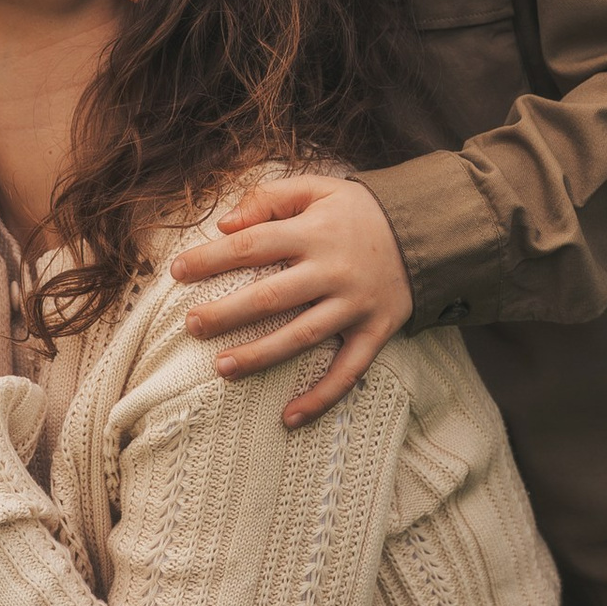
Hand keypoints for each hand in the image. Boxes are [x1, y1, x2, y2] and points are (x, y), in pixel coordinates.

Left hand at [170, 174, 413, 428]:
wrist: (429, 231)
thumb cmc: (360, 211)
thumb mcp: (319, 188)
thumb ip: (270, 198)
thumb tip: (224, 224)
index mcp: (313, 231)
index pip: (251, 245)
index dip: (210, 259)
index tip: (177, 272)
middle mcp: (332, 270)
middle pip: (269, 295)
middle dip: (225, 313)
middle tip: (192, 326)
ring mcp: (354, 305)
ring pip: (301, 337)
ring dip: (260, 356)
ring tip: (222, 369)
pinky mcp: (376, 331)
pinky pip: (347, 371)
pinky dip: (321, 397)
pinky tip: (289, 417)